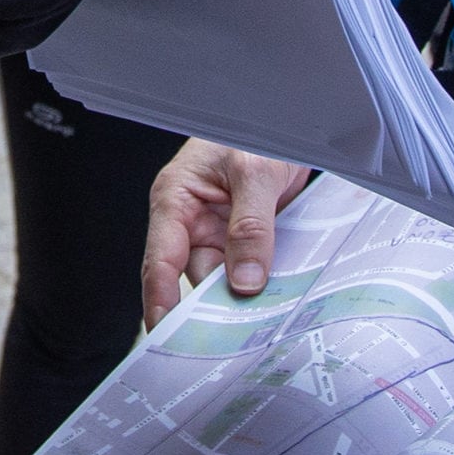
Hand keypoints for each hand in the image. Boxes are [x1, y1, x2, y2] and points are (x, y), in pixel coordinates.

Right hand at [144, 137, 312, 324]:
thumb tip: (244, 282)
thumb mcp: (254, 171)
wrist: (293, 116)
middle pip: (199, 277)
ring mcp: (221, 230)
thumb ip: (250, 225)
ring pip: (228, 278)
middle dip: (218, 307)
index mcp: (175, 200)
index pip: (160, 261)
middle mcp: (193, 221)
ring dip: (250, 297)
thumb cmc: (256, 127)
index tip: (166, 338)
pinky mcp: (249, 236)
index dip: (160, 302)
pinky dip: (268, 283)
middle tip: (241, 338)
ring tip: (270, 321)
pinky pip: (253, 268)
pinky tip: (284, 299)